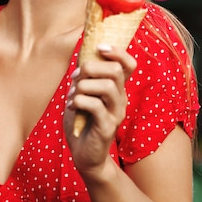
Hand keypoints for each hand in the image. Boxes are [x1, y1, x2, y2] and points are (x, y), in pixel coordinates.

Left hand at [63, 44, 136, 176]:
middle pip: (115, 70)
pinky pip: (95, 105)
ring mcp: (116, 113)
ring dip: (82, 85)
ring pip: (106, 85)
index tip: (99, 47)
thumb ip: (84, 75)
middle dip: (90, 67)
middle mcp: (121, 99)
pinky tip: (72, 106)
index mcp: (116, 88)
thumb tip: (81, 51)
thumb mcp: (82, 93)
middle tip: (76, 78)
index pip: (129, 64)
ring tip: (72, 95)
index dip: (117, 51)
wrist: (83, 154)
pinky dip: (78, 101)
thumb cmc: (82, 121)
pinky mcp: (108, 127)